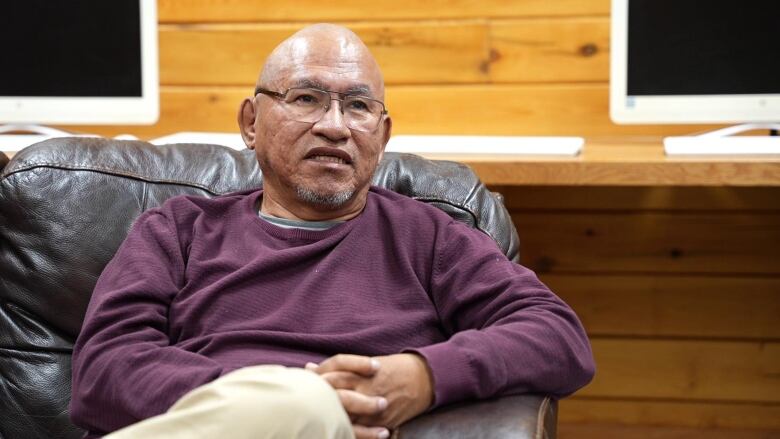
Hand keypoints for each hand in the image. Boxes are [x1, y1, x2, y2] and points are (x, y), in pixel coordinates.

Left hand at [307, 353, 433, 436]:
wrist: (424, 377)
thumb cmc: (393, 367)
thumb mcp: (365, 362)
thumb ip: (337, 368)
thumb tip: (309, 367)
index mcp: (358, 372)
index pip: (329, 377)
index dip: (314, 383)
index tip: (306, 388)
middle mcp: (364, 388)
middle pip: (334, 397)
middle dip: (321, 402)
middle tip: (310, 408)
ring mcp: (372, 406)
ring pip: (346, 417)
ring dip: (334, 420)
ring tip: (323, 422)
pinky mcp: (382, 420)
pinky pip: (363, 431)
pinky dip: (352, 433)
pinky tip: (341, 432)